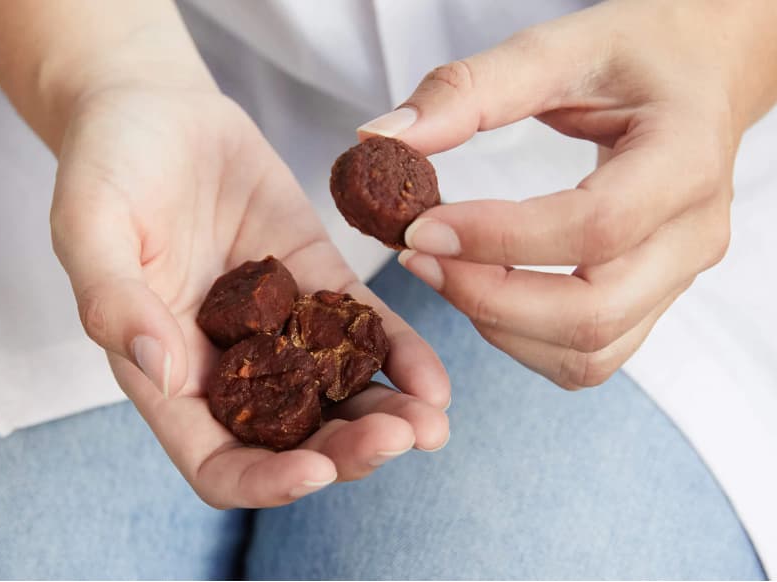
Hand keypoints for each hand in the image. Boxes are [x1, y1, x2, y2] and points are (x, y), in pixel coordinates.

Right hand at [50, 84, 449, 507]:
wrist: (156, 108)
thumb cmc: (106, 166)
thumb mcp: (89, 227)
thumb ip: (113, 302)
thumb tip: (162, 370)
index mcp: (166, 373)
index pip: (215, 461)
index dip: (263, 482)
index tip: (315, 473)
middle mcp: (227, 363)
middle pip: (292, 440)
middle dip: (347, 450)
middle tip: (398, 439)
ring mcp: (278, 325)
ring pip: (335, 393)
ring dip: (387, 415)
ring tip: (432, 423)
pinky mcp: (316, 279)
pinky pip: (362, 326)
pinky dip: (398, 353)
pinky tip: (433, 376)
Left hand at [359, 0, 776, 388]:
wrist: (704, 75)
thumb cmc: (639, 55)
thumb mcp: (558, 49)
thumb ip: (469, 90)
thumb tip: (380, 137)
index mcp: (685, 160)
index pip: (592, 228)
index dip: (496, 239)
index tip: (420, 225)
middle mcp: (693, 235)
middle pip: (590, 313)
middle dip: (486, 296)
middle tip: (418, 255)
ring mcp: (678, 278)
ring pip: (587, 352)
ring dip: (499, 326)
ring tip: (443, 271)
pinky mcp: (654, 300)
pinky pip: (589, 357)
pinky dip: (525, 341)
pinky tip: (483, 293)